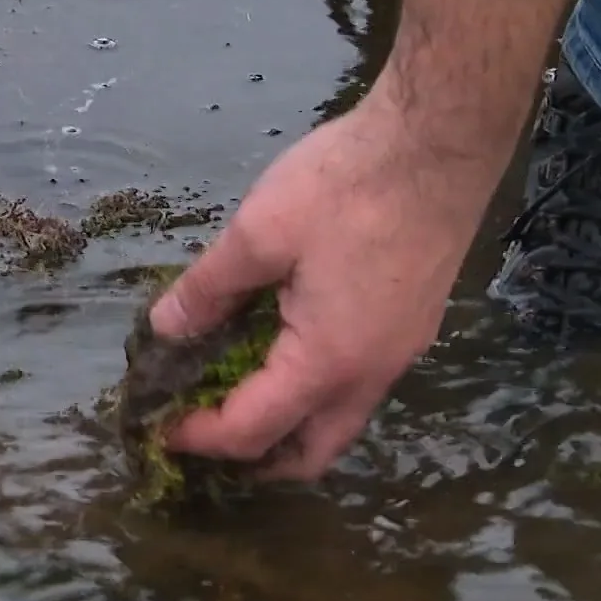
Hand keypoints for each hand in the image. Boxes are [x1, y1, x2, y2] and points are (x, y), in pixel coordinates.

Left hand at [148, 96, 497, 481]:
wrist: (441, 141)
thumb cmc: (348, 185)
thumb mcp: (260, 233)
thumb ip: (208, 289)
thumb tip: (165, 329)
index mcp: (327, 362)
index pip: (253, 430)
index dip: (200, 437)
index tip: (159, 425)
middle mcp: (371, 374)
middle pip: (311, 452)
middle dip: (255, 458)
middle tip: (204, 433)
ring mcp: (401, 351)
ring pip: (341, 420)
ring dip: (290, 425)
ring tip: (238, 395)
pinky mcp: (413, 323)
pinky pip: (360, 384)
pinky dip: (317, 391)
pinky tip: (285, 350)